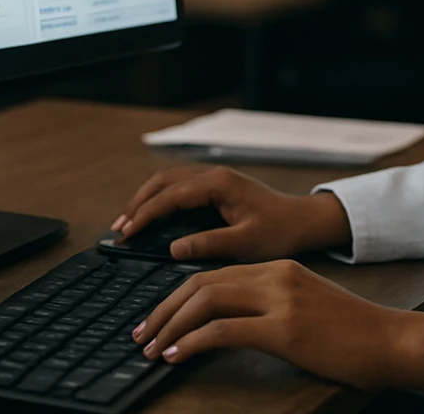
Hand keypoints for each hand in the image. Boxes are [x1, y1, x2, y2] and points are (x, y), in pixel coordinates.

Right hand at [111, 165, 351, 261]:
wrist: (305, 221)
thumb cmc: (280, 232)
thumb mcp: (246, 243)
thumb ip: (209, 243)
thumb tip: (173, 248)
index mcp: (219, 184)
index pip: (171, 195)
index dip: (145, 214)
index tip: (126, 233)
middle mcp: (214, 175)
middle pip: (163, 181)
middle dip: (138, 203)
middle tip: (119, 229)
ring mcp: (215, 179)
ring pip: (170, 181)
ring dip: (147, 199)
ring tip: (128, 222)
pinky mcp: (218, 187)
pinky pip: (181, 187)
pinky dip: (161, 199)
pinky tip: (152, 216)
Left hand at [134, 260, 423, 390]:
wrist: (390, 340)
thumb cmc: (352, 333)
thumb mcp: (305, 307)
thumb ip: (270, 306)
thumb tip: (227, 324)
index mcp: (278, 269)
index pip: (214, 274)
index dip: (178, 296)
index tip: (157, 319)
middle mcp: (275, 276)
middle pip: (201, 283)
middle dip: (164, 309)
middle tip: (141, 333)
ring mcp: (279, 299)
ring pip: (206, 301)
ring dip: (170, 325)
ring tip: (151, 347)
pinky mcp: (284, 328)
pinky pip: (223, 330)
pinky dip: (192, 342)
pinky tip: (176, 356)